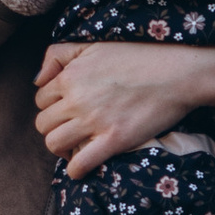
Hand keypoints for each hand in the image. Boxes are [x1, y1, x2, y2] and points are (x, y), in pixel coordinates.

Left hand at [35, 37, 214, 176]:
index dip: (52, 106)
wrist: (177, 72)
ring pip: (54, 144)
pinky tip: (82, 167)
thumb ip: (58, 54)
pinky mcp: (113, 140)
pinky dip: (75, 170)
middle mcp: (77, 99)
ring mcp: (94, 121)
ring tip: (75, 146)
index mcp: (70, 76)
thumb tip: (37, 80)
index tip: (67, 109)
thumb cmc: (139, 56)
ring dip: (61, 148)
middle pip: (43, 123)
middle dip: (54, 127)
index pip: (40, 99)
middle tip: (72, 128)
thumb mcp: (93, 44)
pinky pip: (79, 164)